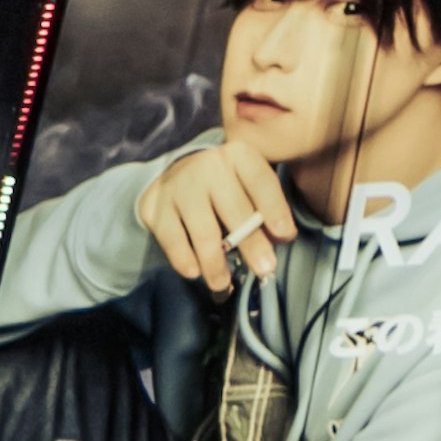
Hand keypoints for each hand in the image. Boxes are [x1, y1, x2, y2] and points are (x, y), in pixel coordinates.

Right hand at [133, 135, 297, 293]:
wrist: (177, 175)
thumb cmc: (227, 186)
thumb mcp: (250, 187)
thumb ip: (267, 209)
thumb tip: (283, 236)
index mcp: (238, 156)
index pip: (261, 182)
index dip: (274, 209)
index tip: (285, 235)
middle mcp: (207, 165)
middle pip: (234, 210)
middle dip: (252, 244)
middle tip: (265, 269)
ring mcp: (178, 184)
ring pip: (202, 230)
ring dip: (215, 262)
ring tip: (223, 284)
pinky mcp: (154, 205)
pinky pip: (172, 239)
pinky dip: (183, 259)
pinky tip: (194, 272)